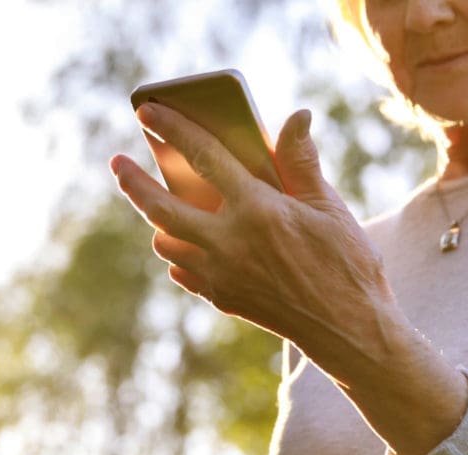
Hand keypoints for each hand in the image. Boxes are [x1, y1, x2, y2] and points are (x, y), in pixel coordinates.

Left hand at [110, 103, 398, 379]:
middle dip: (133, 181)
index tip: (146, 111)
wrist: (349, 331)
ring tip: (158, 204)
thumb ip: (302, 162)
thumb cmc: (348, 264)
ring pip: (167, 243)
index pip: (203, 156)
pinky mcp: (223, 299)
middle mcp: (230, 242)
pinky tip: (186, 245)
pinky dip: (180, 255)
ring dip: (158, 221)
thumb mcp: (330, 208)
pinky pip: (184, 272)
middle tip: (117, 162)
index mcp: (258, 209)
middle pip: (161, 206)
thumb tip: (297, 117)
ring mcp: (221, 275)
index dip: (171, 129)